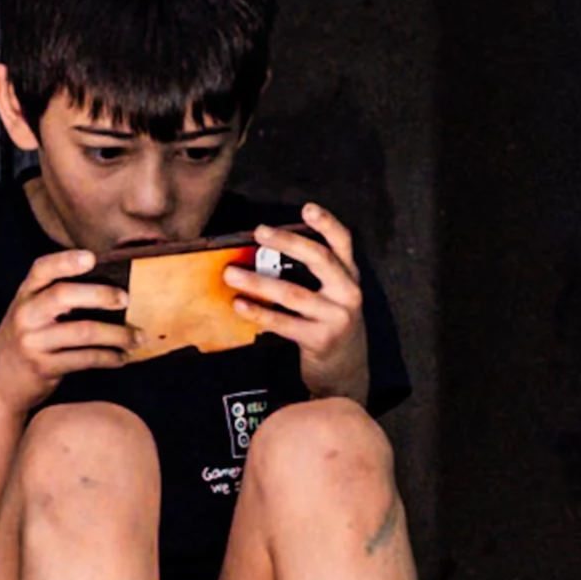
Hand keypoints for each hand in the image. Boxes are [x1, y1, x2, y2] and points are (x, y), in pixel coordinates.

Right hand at [0, 247, 133, 420]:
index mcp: (25, 294)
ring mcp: (33, 342)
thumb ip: (56, 295)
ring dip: (116, 334)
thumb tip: (112, 284)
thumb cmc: (26, 340)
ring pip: (82, 332)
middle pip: (63, 295)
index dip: (66, 260)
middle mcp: (26, 315)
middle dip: (100, 295)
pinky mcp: (43, 367)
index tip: (92, 257)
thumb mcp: (31, 312)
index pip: (42, 269)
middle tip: (126, 299)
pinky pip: (84, 359)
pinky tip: (121, 357)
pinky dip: (108, 358)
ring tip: (138, 337)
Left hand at [225, 203, 370, 403]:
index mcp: (350, 277)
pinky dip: (259, 313)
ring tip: (231, 274)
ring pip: (294, 293)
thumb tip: (265, 250)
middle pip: (319, 259)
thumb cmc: (329, 325)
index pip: (343, 243)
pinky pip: (284, 323)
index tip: (307, 207)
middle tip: (258, 231)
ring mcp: (337, 318)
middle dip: (287, 242)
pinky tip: (239, 305)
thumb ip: (313, 274)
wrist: (345, 372)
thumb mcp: (332, 296)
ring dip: (258, 282)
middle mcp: (348, 294)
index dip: (327, 223)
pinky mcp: (321, 340)